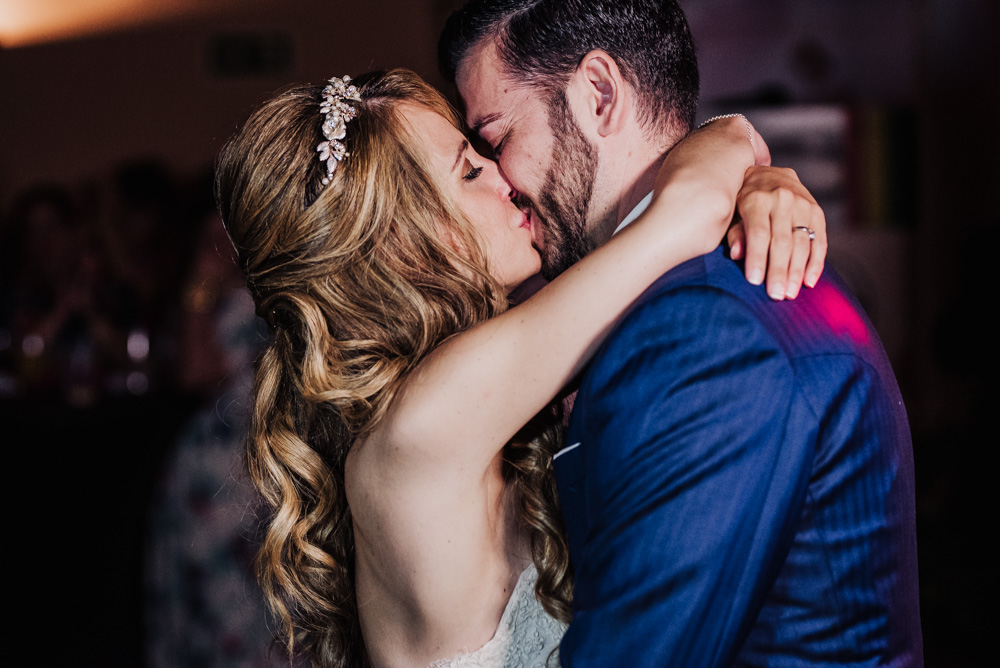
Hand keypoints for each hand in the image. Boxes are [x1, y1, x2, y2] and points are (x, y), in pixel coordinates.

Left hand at [727, 166, 826, 299]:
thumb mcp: (731, 210)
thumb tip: (736, 254)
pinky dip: (816, 263)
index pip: (759, 233)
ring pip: (802, 242)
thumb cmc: (740, 199)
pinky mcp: (817, 212)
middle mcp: (782, 199)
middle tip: (776, 295)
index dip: (757, 258)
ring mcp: (803, 204)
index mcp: (757, 198)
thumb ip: (735, 231)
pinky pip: (820, 240)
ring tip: (790, 293)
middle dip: (779, 270)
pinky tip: (809, 282)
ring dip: (797, 271)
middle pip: (782, 241)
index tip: (754, 282)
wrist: (765, 173)